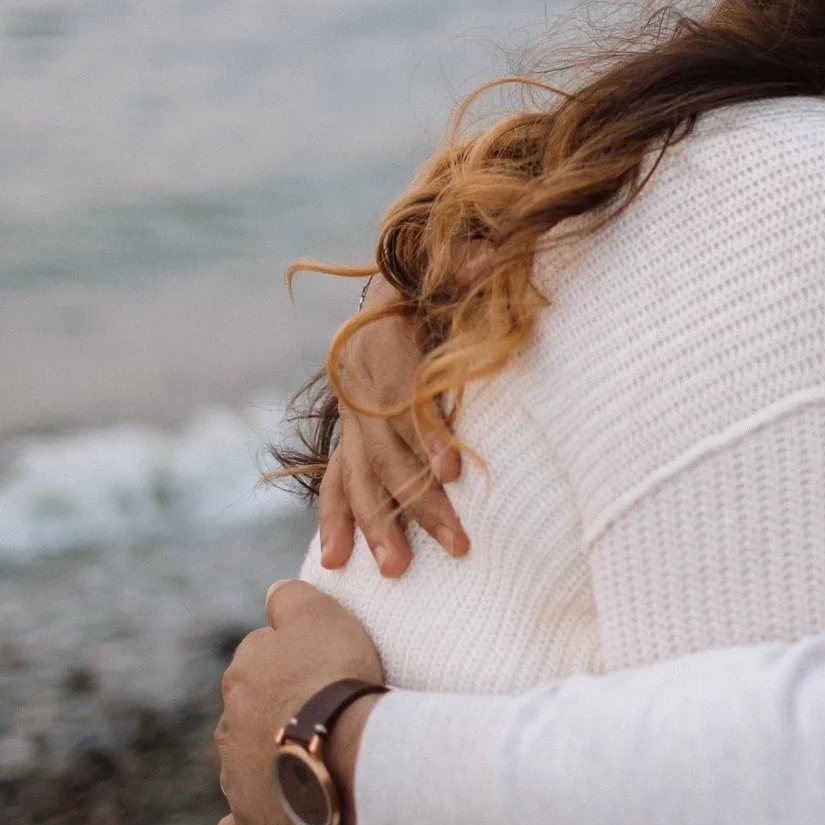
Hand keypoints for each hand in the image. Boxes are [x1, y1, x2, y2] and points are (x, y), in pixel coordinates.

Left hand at [215, 581, 384, 824]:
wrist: (345, 747)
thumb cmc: (335, 678)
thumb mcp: (318, 615)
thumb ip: (290, 599)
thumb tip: (272, 594)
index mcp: (241, 677)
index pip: (256, 666)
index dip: (290, 670)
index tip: (321, 677)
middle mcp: (229, 726)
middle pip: (248, 718)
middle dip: (274, 720)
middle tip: (321, 723)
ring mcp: (236, 778)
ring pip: (245, 768)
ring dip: (269, 767)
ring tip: (315, 768)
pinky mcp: (251, 824)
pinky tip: (271, 819)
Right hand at [319, 277, 466, 577]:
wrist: (396, 285)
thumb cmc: (434, 282)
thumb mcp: (452, 263)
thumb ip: (467, 261)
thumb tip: (488, 253)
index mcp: (383, 342)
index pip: (404, 394)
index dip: (427, 431)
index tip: (454, 467)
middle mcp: (358, 384)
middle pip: (387, 450)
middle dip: (419, 500)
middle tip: (457, 544)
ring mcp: (351, 415)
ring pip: (361, 475)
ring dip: (379, 524)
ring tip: (397, 570)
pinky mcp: (351, 435)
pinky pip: (336, 480)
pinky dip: (336, 519)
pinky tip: (337, 561)